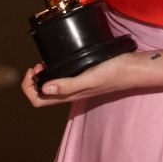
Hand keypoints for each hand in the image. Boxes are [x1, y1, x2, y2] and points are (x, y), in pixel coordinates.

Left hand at [21, 53, 137, 106]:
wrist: (133, 69)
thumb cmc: (113, 73)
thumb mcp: (90, 77)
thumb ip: (68, 85)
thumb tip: (43, 88)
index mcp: (68, 96)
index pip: (38, 101)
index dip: (29, 86)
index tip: (34, 69)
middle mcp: (70, 93)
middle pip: (42, 95)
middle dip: (33, 80)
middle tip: (39, 64)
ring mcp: (77, 86)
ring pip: (51, 87)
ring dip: (43, 76)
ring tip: (46, 62)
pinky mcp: (83, 78)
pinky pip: (63, 80)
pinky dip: (55, 71)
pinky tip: (60, 60)